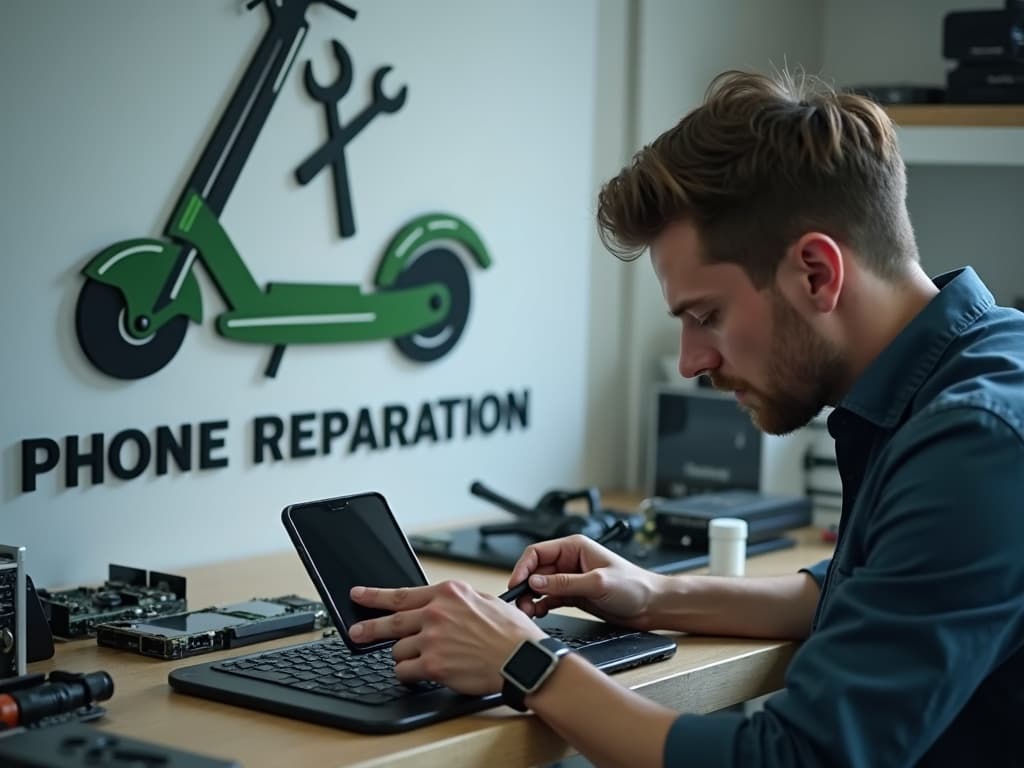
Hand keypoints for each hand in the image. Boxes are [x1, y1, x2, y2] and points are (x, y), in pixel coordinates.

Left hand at [349, 581, 545, 694]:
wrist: (523, 659)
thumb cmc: (512, 633)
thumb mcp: (485, 601)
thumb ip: (456, 602)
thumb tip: (438, 605)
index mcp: (448, 593)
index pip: (401, 594)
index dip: (375, 596)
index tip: (359, 595)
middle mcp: (436, 613)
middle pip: (390, 622)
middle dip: (368, 628)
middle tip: (355, 632)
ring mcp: (432, 639)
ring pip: (398, 650)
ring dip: (406, 657)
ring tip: (426, 660)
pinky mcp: (433, 665)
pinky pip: (405, 672)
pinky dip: (409, 675)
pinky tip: (422, 674)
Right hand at [509, 534, 661, 628]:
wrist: (652, 606)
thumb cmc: (633, 586)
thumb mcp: (598, 583)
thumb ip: (565, 583)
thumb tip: (536, 583)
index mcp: (574, 547)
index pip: (538, 552)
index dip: (523, 568)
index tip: (516, 585)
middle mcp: (570, 561)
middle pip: (536, 571)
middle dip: (525, 587)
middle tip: (520, 605)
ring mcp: (571, 579)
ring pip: (540, 587)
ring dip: (531, 598)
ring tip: (528, 612)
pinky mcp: (574, 596)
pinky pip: (549, 599)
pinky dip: (541, 606)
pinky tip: (539, 613)